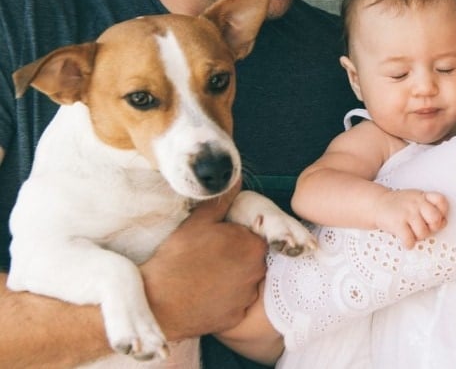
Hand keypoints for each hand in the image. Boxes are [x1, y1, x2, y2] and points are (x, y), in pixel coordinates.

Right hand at [140, 187, 267, 340]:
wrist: (158, 302)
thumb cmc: (178, 258)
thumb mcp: (198, 221)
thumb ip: (222, 199)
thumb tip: (235, 178)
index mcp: (253, 245)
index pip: (255, 236)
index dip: (237, 236)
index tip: (219, 240)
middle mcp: (257, 272)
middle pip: (252, 259)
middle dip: (236, 256)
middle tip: (209, 256)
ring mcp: (247, 297)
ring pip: (245, 282)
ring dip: (232, 278)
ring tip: (204, 275)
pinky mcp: (235, 317)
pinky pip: (235, 304)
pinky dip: (224, 299)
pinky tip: (204, 294)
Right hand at [375, 189, 448, 248]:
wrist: (377, 204)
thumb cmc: (399, 205)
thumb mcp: (416, 198)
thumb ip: (430, 207)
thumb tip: (443, 222)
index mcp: (422, 196)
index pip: (441, 200)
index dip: (443, 212)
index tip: (438, 218)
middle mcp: (416, 203)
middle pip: (435, 219)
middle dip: (432, 228)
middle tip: (425, 228)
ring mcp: (406, 213)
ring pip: (423, 233)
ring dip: (418, 237)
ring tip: (412, 233)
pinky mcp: (397, 223)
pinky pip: (410, 240)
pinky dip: (408, 244)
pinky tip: (405, 240)